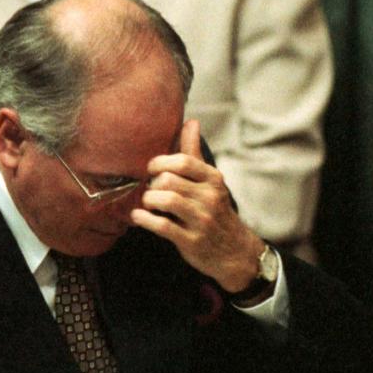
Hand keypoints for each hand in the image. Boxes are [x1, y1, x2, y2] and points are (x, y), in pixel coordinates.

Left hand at [131, 120, 266, 292]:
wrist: (234, 251)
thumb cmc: (215, 210)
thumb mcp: (210, 181)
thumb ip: (195, 153)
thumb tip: (191, 122)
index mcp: (213, 179)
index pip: (183, 161)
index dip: (160, 163)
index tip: (151, 169)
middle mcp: (210, 197)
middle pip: (169, 180)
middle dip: (153, 184)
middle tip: (150, 189)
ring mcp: (201, 220)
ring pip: (166, 200)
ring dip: (148, 200)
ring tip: (146, 202)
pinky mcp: (191, 241)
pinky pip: (163, 226)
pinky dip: (145, 220)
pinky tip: (137, 217)